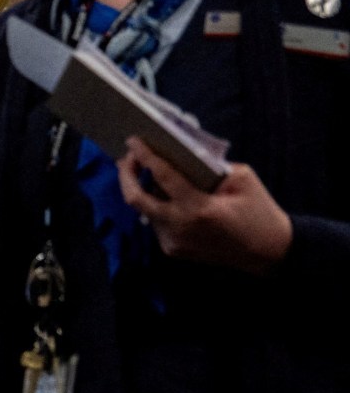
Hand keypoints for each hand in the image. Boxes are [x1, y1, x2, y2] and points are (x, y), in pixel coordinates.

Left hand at [117, 138, 292, 273]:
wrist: (266, 251)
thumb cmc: (258, 210)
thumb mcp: (242, 179)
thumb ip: (211, 164)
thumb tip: (183, 152)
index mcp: (199, 208)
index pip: (163, 177)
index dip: (145, 156)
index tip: (132, 141)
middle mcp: (180, 226)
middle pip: (135, 199)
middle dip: (125, 175)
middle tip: (127, 158)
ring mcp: (173, 241)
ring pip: (146, 210)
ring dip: (144, 191)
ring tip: (148, 173)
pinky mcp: (172, 250)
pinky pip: (157, 222)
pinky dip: (159, 206)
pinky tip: (168, 197)